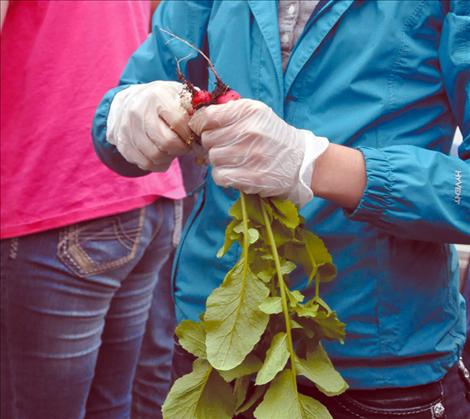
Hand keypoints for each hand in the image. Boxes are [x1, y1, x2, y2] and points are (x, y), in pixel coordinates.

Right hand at [107, 81, 191, 171]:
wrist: (128, 102)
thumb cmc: (163, 101)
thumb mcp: (179, 95)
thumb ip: (196, 106)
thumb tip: (210, 123)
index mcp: (157, 96)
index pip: (179, 122)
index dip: (191, 134)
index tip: (194, 136)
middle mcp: (138, 110)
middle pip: (166, 142)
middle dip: (181, 148)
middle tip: (186, 146)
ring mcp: (127, 128)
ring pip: (155, 156)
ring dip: (170, 158)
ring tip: (173, 150)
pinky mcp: (122, 144)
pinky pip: (145, 164)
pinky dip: (158, 164)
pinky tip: (163, 156)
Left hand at [189, 99, 328, 206]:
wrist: (299, 161)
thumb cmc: (272, 136)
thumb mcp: (256, 114)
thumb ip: (229, 111)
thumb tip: (198, 118)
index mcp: (249, 111)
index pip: (207, 116)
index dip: (200, 125)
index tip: (203, 129)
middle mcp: (249, 131)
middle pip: (208, 139)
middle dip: (213, 144)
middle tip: (227, 146)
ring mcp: (250, 155)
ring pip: (213, 158)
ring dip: (219, 161)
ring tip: (234, 160)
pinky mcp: (251, 177)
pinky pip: (219, 176)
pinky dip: (223, 176)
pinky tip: (235, 172)